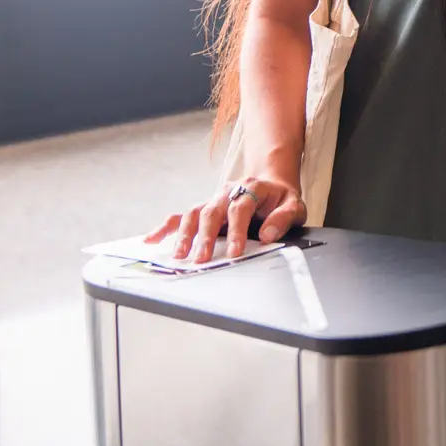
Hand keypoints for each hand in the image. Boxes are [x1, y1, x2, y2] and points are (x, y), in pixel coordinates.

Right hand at [146, 175, 305, 263]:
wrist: (271, 185)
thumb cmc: (281, 200)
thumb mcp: (294, 206)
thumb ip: (283, 219)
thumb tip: (267, 234)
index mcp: (252, 188)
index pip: (240, 208)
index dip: (236, 230)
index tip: (234, 251)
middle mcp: (228, 191)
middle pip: (212, 211)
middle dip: (206, 236)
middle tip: (201, 259)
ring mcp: (213, 199)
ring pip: (194, 213)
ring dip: (185, 235)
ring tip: (180, 256)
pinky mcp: (203, 208)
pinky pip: (181, 216)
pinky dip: (165, 227)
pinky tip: (151, 240)